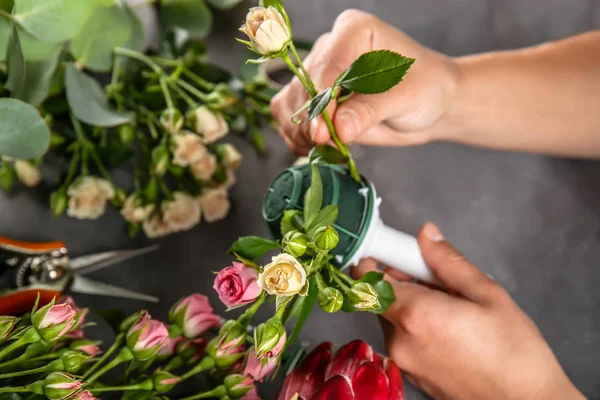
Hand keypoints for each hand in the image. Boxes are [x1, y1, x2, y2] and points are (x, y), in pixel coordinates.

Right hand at [271, 9, 460, 154]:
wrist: (430, 104)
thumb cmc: (425, 88)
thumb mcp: (405, 97)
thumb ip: (369, 111)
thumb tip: (339, 128)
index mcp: (352, 32)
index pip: (324, 65)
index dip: (319, 101)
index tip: (323, 132)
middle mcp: (329, 50)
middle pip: (300, 88)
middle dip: (311, 122)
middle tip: (331, 144)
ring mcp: (317, 76)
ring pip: (287, 105)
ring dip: (301, 133)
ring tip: (328, 148)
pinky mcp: (313, 101)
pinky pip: (288, 120)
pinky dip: (298, 139)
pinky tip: (320, 148)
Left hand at [351, 222, 584, 399]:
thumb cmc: (514, 349)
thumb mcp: (487, 294)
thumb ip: (448, 262)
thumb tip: (425, 234)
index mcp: (414, 315)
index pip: (367, 282)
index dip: (374, 263)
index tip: (393, 254)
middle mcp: (400, 341)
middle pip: (382, 299)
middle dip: (400, 281)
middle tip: (435, 276)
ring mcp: (404, 363)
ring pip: (394, 320)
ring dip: (410, 305)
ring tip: (451, 306)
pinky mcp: (413, 377)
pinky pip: (405, 340)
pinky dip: (417, 327)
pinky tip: (450, 328)